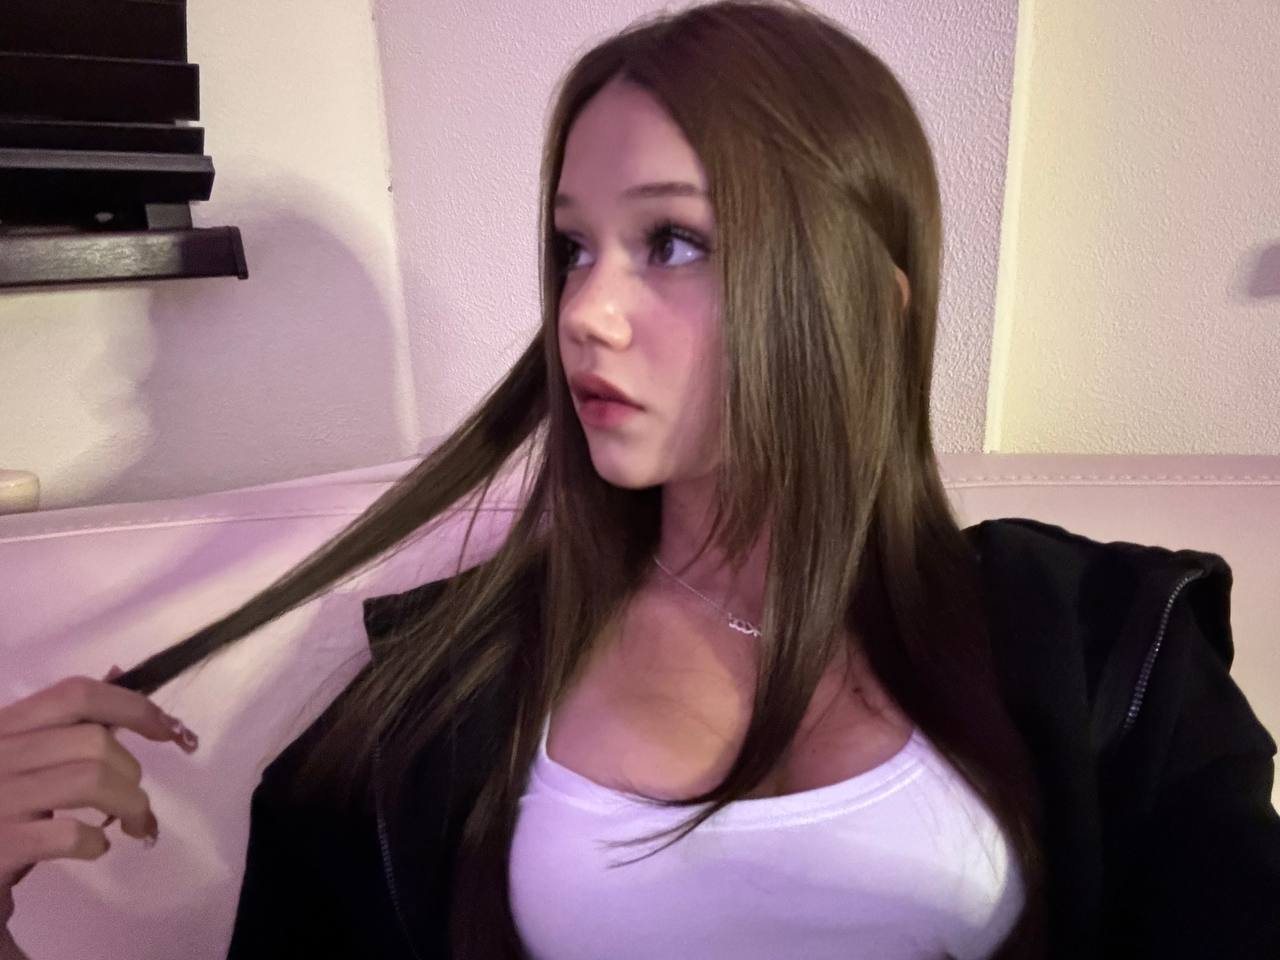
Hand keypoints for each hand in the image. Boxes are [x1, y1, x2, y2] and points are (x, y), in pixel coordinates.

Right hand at [0, 667, 197, 930]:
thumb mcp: (21, 758)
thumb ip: (63, 726)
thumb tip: (120, 676)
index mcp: (4, 726)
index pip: (76, 695)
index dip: (132, 707)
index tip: (168, 729)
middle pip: (94, 742)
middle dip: (131, 772)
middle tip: (134, 801)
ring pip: (91, 780)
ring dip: (130, 805)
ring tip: (133, 824)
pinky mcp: (1, 844)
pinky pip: (69, 834)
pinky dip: (95, 842)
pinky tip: (93, 847)